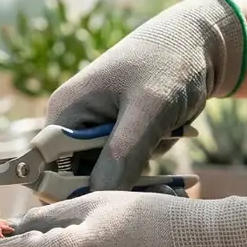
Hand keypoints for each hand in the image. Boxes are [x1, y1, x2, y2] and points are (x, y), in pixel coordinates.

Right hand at [45, 0, 245, 190]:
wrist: (201, 43)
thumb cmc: (169, 64)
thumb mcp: (147, 110)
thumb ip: (121, 155)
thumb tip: (97, 199)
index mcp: (65, 113)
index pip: (45, 170)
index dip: (66, 194)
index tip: (106, 204)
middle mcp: (73, 126)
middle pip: (77, 180)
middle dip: (115, 188)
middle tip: (154, 192)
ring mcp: (95, 134)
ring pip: (106, 180)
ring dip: (137, 182)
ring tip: (168, 169)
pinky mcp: (118, 139)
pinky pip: (125, 171)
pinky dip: (148, 173)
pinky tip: (170, 161)